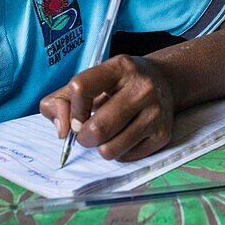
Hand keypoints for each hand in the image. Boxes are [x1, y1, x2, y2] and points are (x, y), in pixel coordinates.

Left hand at [40, 54, 174, 161]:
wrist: (163, 82)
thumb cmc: (117, 85)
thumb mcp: (89, 81)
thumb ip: (61, 101)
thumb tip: (62, 131)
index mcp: (119, 67)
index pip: (80, 88)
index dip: (72, 109)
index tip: (77, 116)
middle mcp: (142, 87)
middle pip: (97, 127)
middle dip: (83, 137)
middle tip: (86, 132)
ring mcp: (155, 111)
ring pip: (110, 149)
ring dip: (100, 147)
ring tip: (106, 134)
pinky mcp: (163, 134)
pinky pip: (126, 157)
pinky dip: (119, 152)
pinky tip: (124, 136)